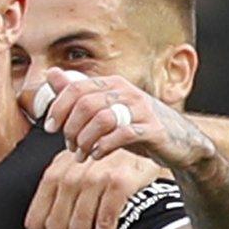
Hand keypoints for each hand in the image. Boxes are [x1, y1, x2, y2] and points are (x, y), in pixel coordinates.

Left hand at [25, 149, 163, 228]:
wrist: (145, 146)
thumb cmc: (107, 164)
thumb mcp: (76, 170)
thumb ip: (59, 194)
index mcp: (54, 172)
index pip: (36, 218)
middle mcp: (71, 172)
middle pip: (55, 226)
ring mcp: (96, 176)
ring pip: (78, 226)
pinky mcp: (120, 181)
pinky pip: (104, 220)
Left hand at [44, 68, 215, 169]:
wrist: (179, 143)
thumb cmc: (137, 126)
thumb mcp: (104, 108)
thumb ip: (77, 93)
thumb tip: (51, 74)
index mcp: (112, 84)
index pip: (75, 88)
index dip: (57, 108)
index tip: (49, 127)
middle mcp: (127, 92)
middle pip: (85, 105)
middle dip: (70, 128)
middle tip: (69, 145)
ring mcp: (142, 110)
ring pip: (102, 119)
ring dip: (85, 140)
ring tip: (81, 153)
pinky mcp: (154, 129)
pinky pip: (122, 135)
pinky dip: (103, 147)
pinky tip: (97, 155)